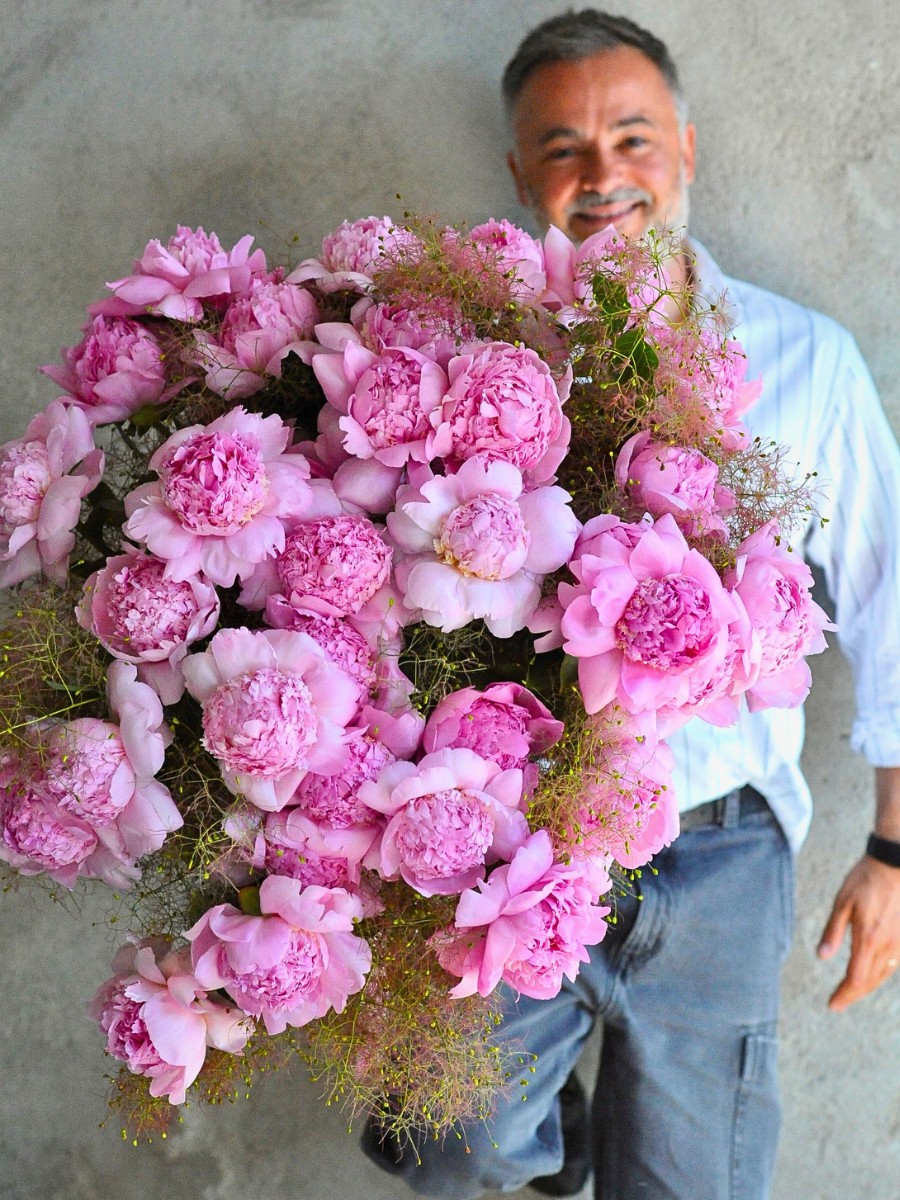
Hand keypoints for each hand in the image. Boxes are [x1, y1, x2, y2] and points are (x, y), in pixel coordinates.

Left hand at [817, 856, 899, 1010]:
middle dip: (852, 995)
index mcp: (868, 938)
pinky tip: (872, 974)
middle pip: (869, 981)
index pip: (856, 979)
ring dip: (866, 987)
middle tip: (837, 1003)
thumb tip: (822, 957)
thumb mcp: (842, 902)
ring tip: (851, 993)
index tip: (832, 1003)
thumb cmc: (865, 880)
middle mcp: (887, 945)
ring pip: (883, 975)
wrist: (895, 864)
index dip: (844, 994)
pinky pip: (893, 964)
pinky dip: (880, 974)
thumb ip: (833, 931)